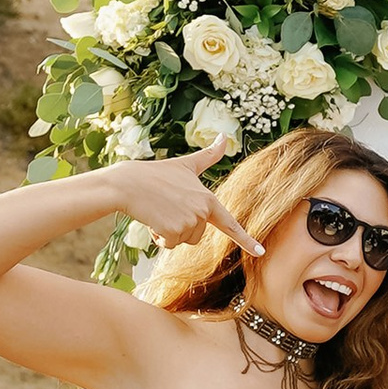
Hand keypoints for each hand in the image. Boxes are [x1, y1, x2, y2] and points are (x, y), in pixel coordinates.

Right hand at [111, 147, 261, 257]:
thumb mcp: (185, 165)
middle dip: (180, 226)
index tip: (260, 252)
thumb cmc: (155, 174)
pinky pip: (169, 244)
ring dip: (169, 232)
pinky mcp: (173, 232)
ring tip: (159, 211)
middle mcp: (202, 212)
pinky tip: (152, 219)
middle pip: (197, 235)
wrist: (127, 184)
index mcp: (208, 199)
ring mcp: (188, 222)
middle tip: (166, 207)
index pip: (230, 223)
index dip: (246, 239)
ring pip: (183, 241)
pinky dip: (159, 237)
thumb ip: (209, 156)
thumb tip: (225, 136)